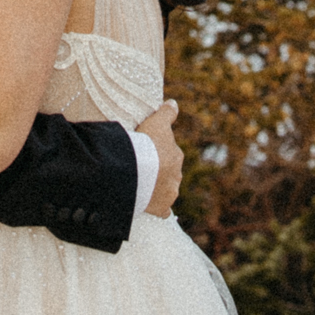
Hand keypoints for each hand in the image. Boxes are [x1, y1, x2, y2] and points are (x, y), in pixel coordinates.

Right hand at [136, 99, 182, 217]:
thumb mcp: (156, 121)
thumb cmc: (146, 143)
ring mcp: (169, 193)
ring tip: (142, 183)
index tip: (147, 151)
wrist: (137, 170)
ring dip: (158, 187)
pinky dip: (158, 208)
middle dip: (160, 170)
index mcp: (176, 156)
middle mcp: (176, 175)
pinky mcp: (161, 208)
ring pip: (167, 189)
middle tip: (143, 167)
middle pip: (169, 172)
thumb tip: (174, 103)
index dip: (158, 151)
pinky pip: (162, 210)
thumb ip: (167, 112)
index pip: (170, 153)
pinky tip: (151, 206)